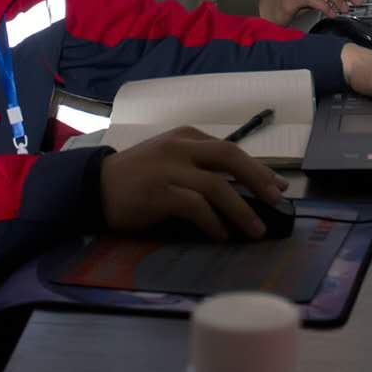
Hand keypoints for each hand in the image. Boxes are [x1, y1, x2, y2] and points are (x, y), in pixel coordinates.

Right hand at [99, 127, 287, 240]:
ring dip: (241, 210)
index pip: (230, 148)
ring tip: (255, 229)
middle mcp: (180, 147)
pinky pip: (196, 206)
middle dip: (259, 178)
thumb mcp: (168, 158)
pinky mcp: (159, 193)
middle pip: (230, 157)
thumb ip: (197, 164)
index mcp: (186, 136)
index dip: (258, 168)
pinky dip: (213, 222)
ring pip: (217, 185)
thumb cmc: (136, 177)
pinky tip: (221, 234)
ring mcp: (169, 169)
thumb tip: (238, 187)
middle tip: (276, 200)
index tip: (278, 185)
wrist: (94, 187)